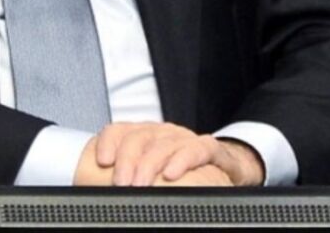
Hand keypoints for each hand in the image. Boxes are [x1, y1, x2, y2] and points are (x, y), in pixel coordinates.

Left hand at [91, 122, 264, 186]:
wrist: (227, 168)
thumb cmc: (184, 173)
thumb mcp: (152, 174)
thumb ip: (130, 179)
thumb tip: (103, 199)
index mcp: (145, 137)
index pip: (121, 130)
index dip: (109, 141)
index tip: (102, 161)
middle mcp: (163, 134)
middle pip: (140, 136)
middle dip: (127, 159)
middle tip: (121, 183)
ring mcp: (186, 139)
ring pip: (165, 144)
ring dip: (150, 163)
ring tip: (140, 183)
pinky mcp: (209, 149)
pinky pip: (196, 149)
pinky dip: (183, 160)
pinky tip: (172, 174)